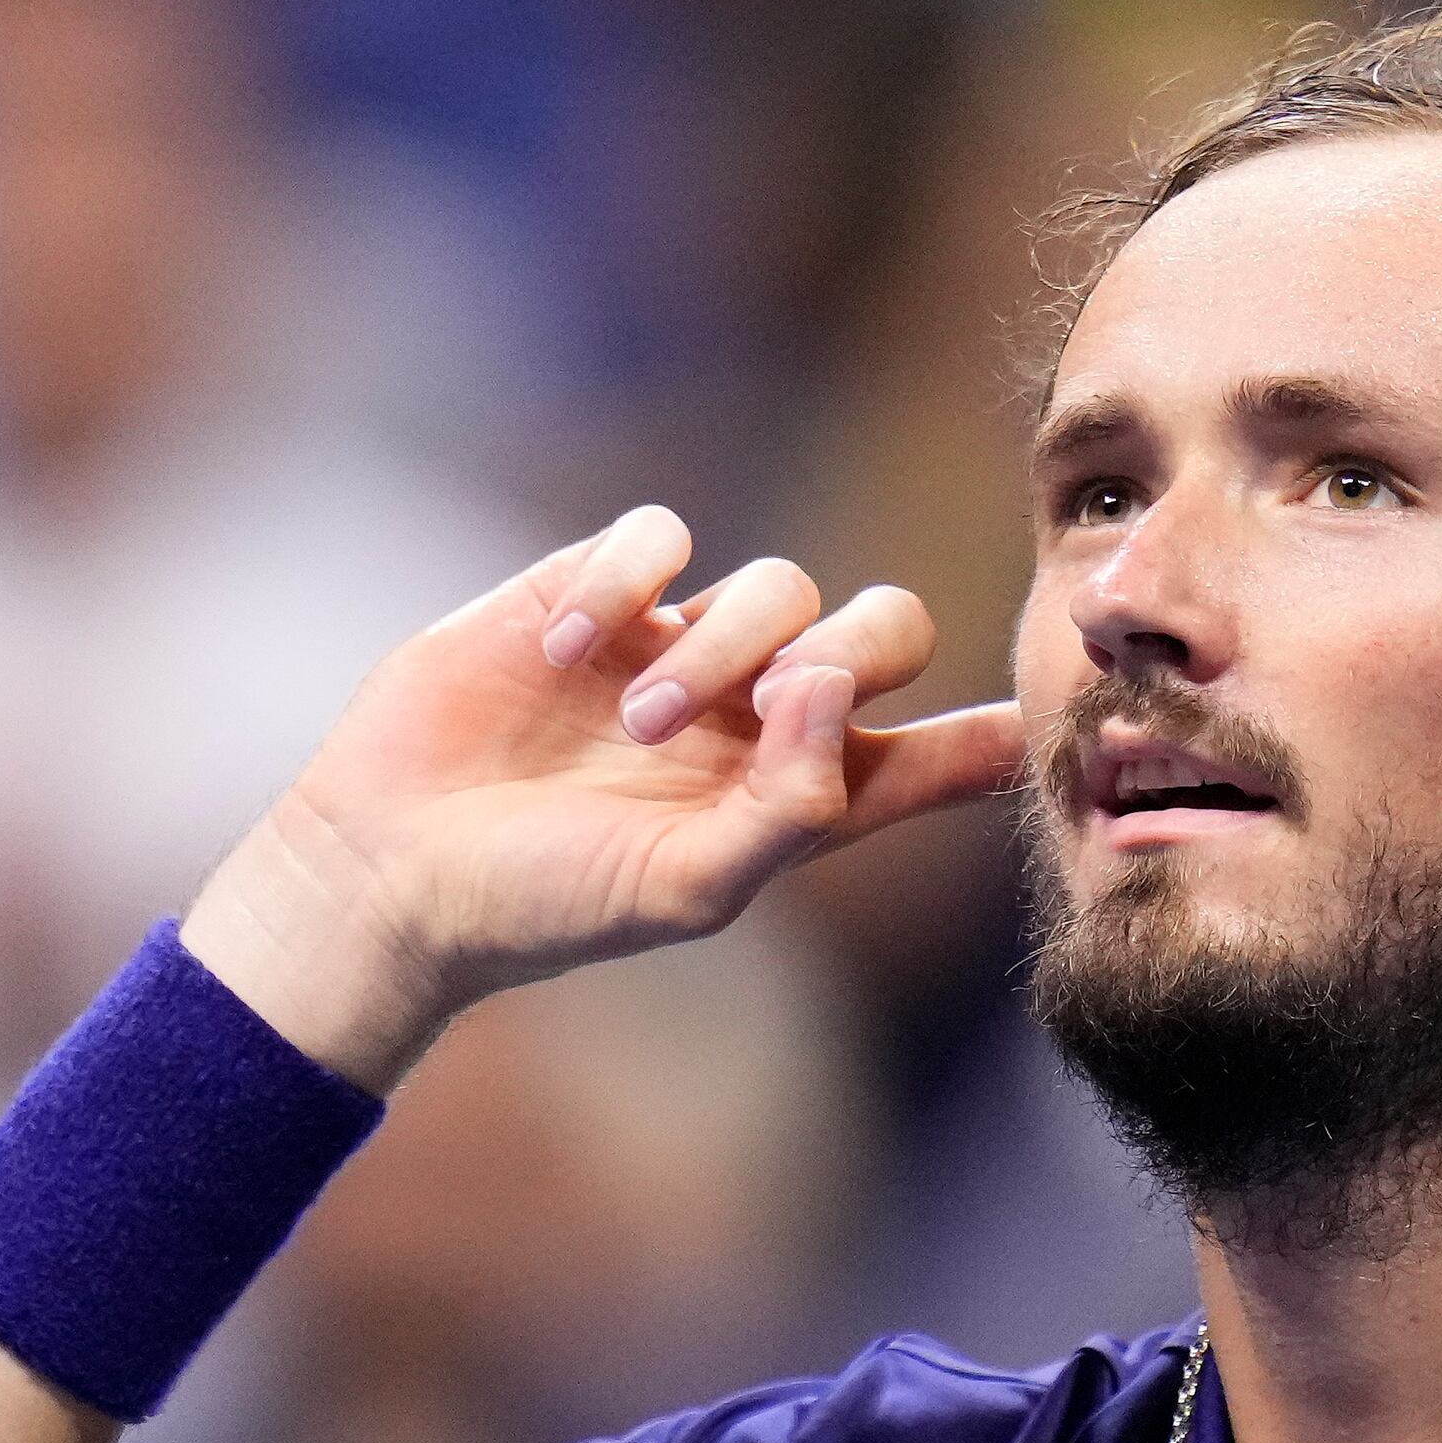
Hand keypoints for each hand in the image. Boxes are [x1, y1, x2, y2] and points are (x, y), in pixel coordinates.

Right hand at [183, 507, 1023, 1085]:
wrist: (392, 868)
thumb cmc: (543, 904)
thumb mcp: (686, 889)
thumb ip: (792, 806)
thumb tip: (836, 698)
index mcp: (794, 800)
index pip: (924, 757)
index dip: (987, 735)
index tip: (1048, 715)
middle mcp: (752, 717)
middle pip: (879, 632)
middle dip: (855, 651)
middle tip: (783, 701)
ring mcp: (674, 648)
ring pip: (776, 582)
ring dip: (722, 646)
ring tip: (636, 718)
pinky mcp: (590, 594)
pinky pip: (660, 539)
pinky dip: (630, 580)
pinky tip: (571, 648)